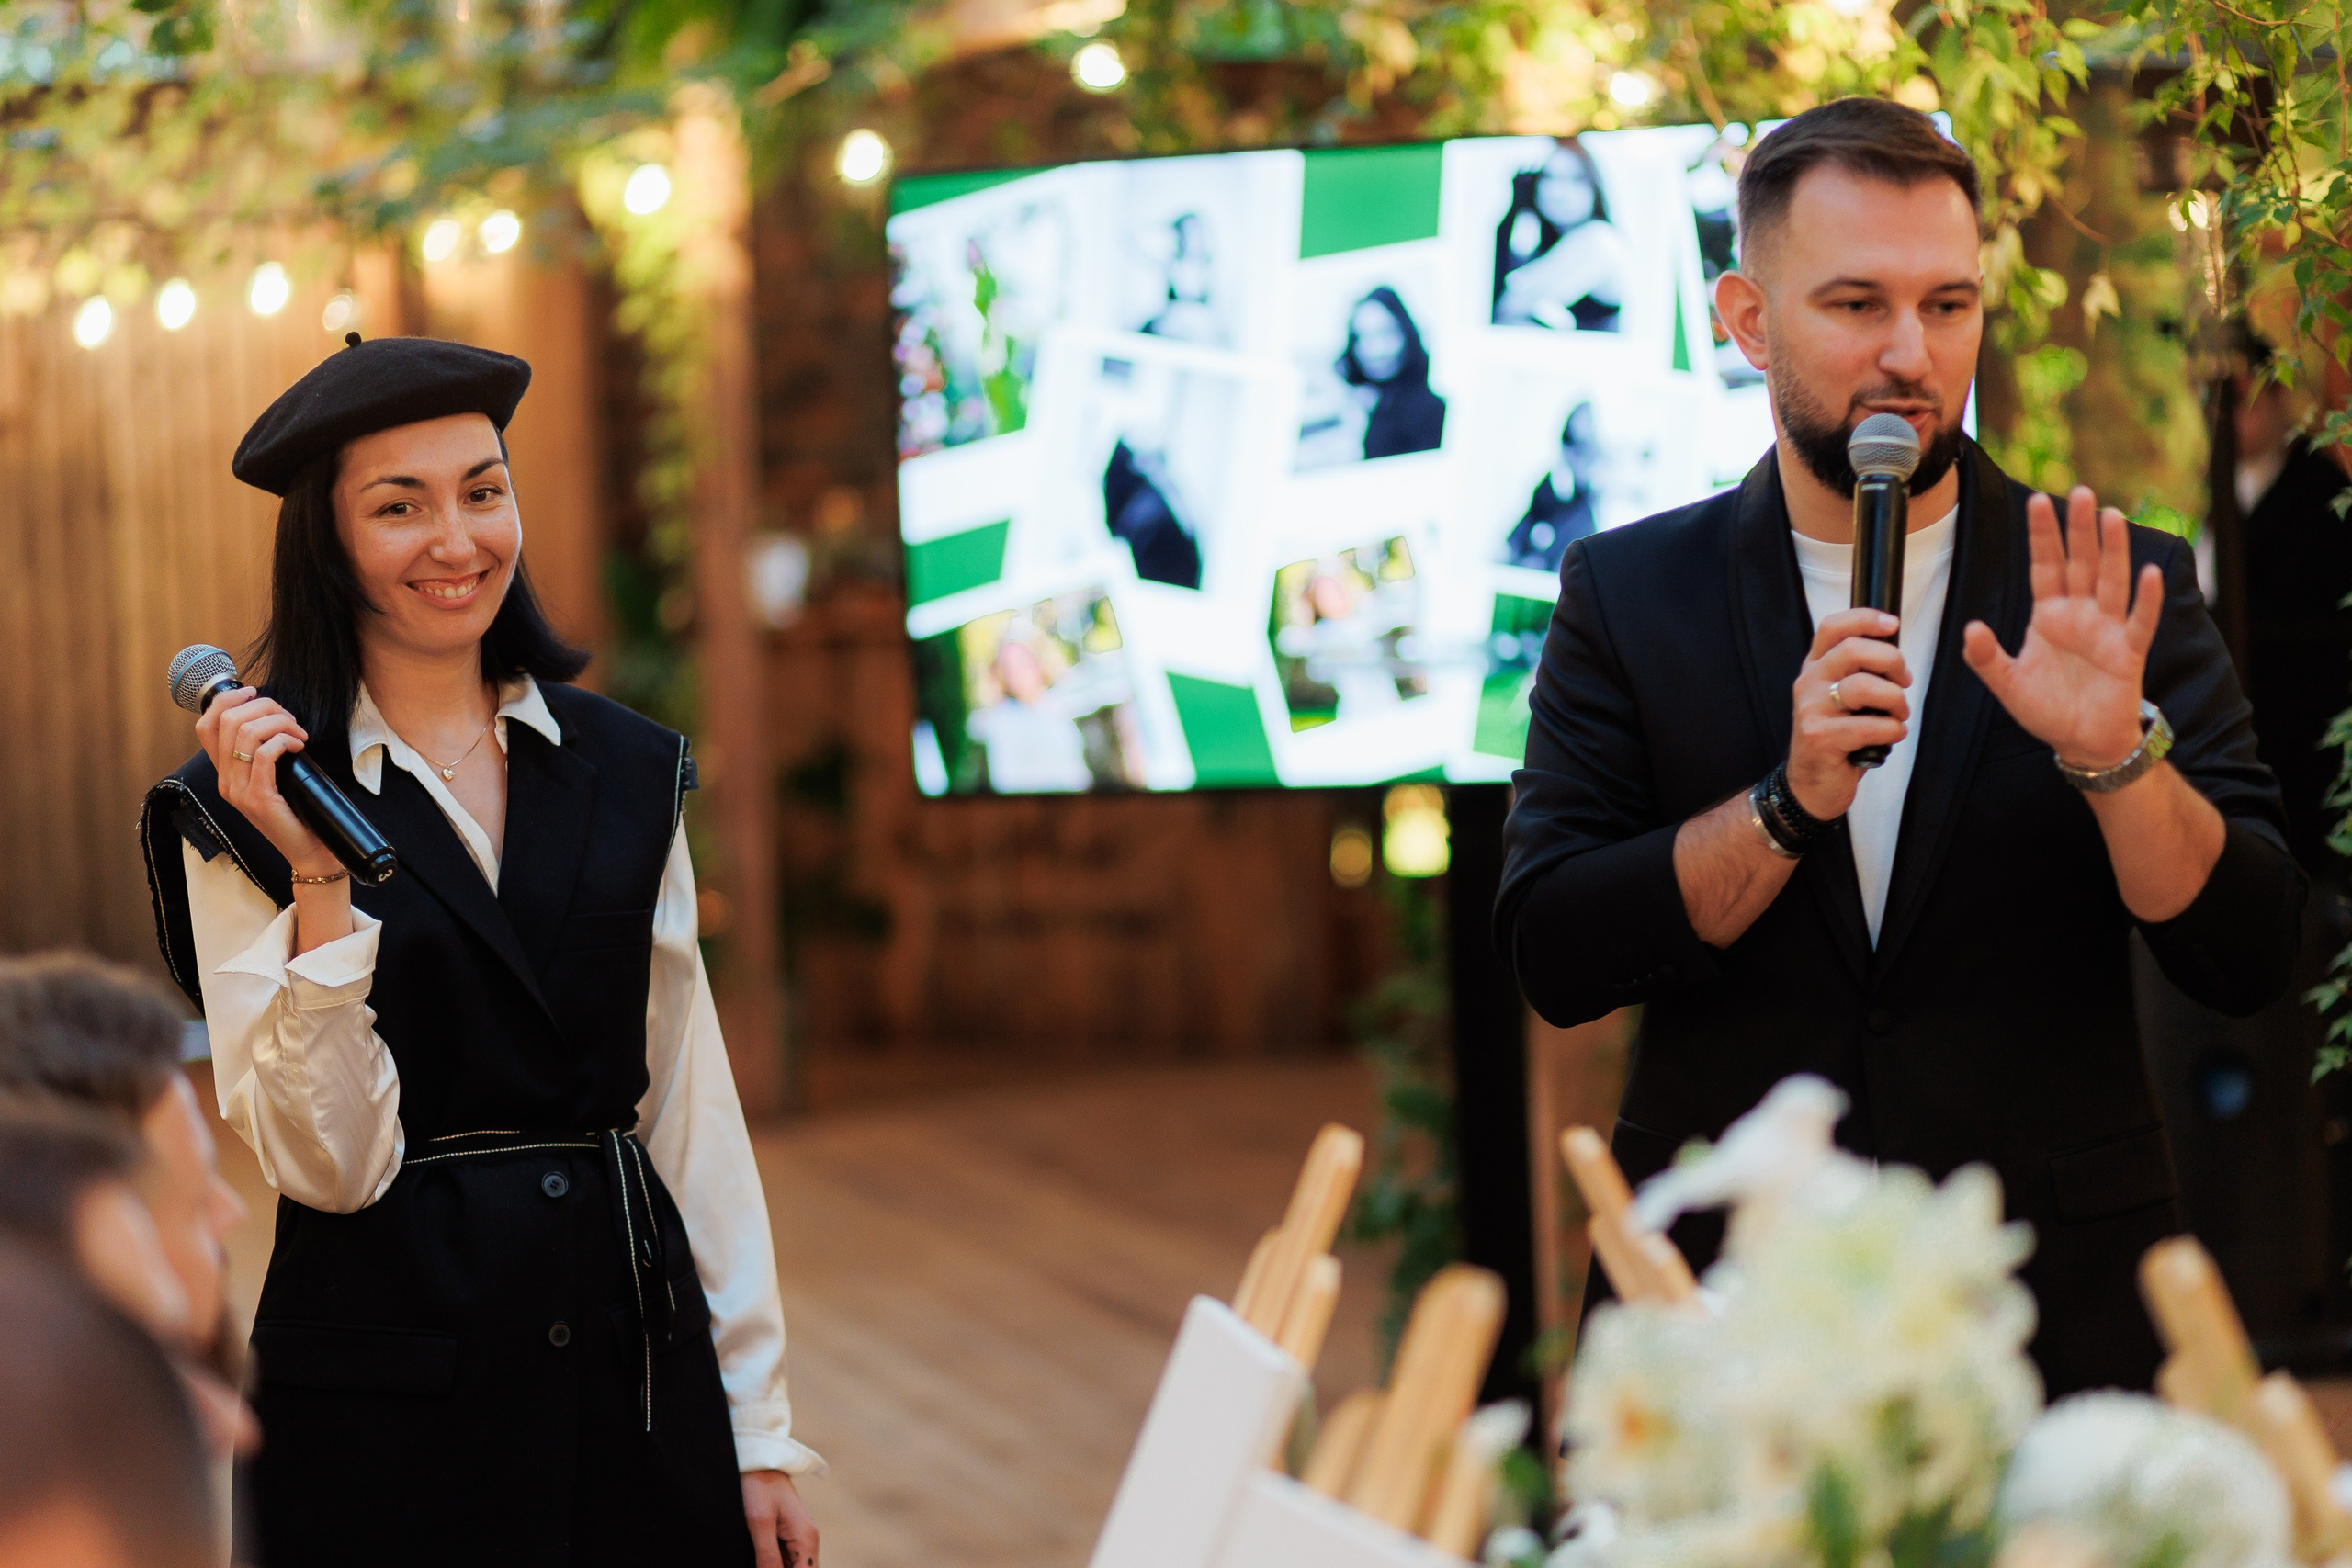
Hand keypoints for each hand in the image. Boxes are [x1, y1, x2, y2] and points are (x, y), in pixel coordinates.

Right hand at [195, 688, 335, 876]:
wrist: (307, 850)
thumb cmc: (296, 810)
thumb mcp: (274, 776)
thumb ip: (263, 752)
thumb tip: (273, 714)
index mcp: (224, 773)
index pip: (205, 726)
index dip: (226, 700)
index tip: (254, 692)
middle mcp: (225, 780)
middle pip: (229, 721)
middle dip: (264, 707)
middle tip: (290, 719)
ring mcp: (238, 791)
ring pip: (246, 733)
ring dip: (279, 722)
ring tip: (299, 733)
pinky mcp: (257, 798)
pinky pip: (265, 754)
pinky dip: (285, 740)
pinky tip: (299, 746)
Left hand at [743, 1470, 817, 1567]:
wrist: (758, 1461)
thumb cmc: (759, 1486)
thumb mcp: (760, 1523)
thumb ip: (768, 1556)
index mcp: (806, 1538)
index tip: (766, 1567)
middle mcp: (808, 1540)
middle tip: (761, 1561)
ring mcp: (799, 1537)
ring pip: (795, 1566)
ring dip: (778, 1566)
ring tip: (760, 1556)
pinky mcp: (789, 1534)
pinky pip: (787, 1558)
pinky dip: (775, 1562)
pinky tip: (761, 1557)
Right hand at [1786, 607, 1911, 819]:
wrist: (1809, 785)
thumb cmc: (1837, 739)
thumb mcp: (1841, 698)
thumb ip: (1859, 673)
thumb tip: (1896, 656)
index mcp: (1815, 668)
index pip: (1833, 628)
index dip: (1864, 618)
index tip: (1892, 624)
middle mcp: (1808, 683)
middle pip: (1854, 650)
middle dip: (1893, 663)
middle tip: (1905, 682)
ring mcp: (1811, 710)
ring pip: (1864, 687)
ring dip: (1896, 701)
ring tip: (1899, 716)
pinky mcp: (1819, 738)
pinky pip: (1869, 726)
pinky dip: (1892, 731)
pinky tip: (1892, 736)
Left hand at [1961, 486, 2160, 769]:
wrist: (2081, 742)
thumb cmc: (2047, 709)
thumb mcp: (2007, 682)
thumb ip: (1985, 657)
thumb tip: (1969, 628)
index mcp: (2050, 615)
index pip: (2044, 566)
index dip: (2042, 536)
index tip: (2036, 501)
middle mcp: (2080, 615)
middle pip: (2080, 563)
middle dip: (2079, 529)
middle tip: (2080, 492)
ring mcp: (2107, 631)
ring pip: (2111, 582)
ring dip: (2112, 550)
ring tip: (2111, 516)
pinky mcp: (2128, 654)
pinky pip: (2139, 622)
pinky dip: (2145, 600)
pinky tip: (2148, 573)